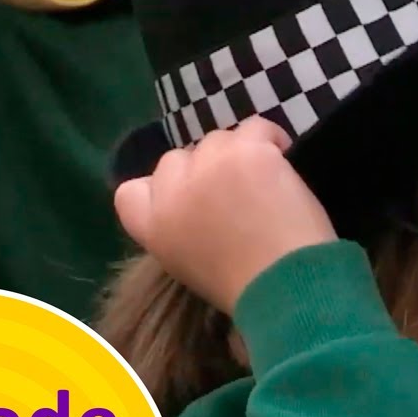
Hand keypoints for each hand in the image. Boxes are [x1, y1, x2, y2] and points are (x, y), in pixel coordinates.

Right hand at [114, 118, 337, 312]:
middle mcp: (173, 191)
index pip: (132, 191)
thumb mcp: (189, 266)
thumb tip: (196, 206)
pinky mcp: (247, 151)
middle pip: (178, 159)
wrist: (285, 284)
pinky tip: (282, 159)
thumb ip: (179, 230)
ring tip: (264, 181)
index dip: (159, 188)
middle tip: (235, 193)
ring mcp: (209, 167)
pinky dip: (269, 139)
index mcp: (152, 227)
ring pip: (217, 141)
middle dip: (203, 171)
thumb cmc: (246, 288)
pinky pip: (255, 128)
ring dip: (237, 154)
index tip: (187, 195)